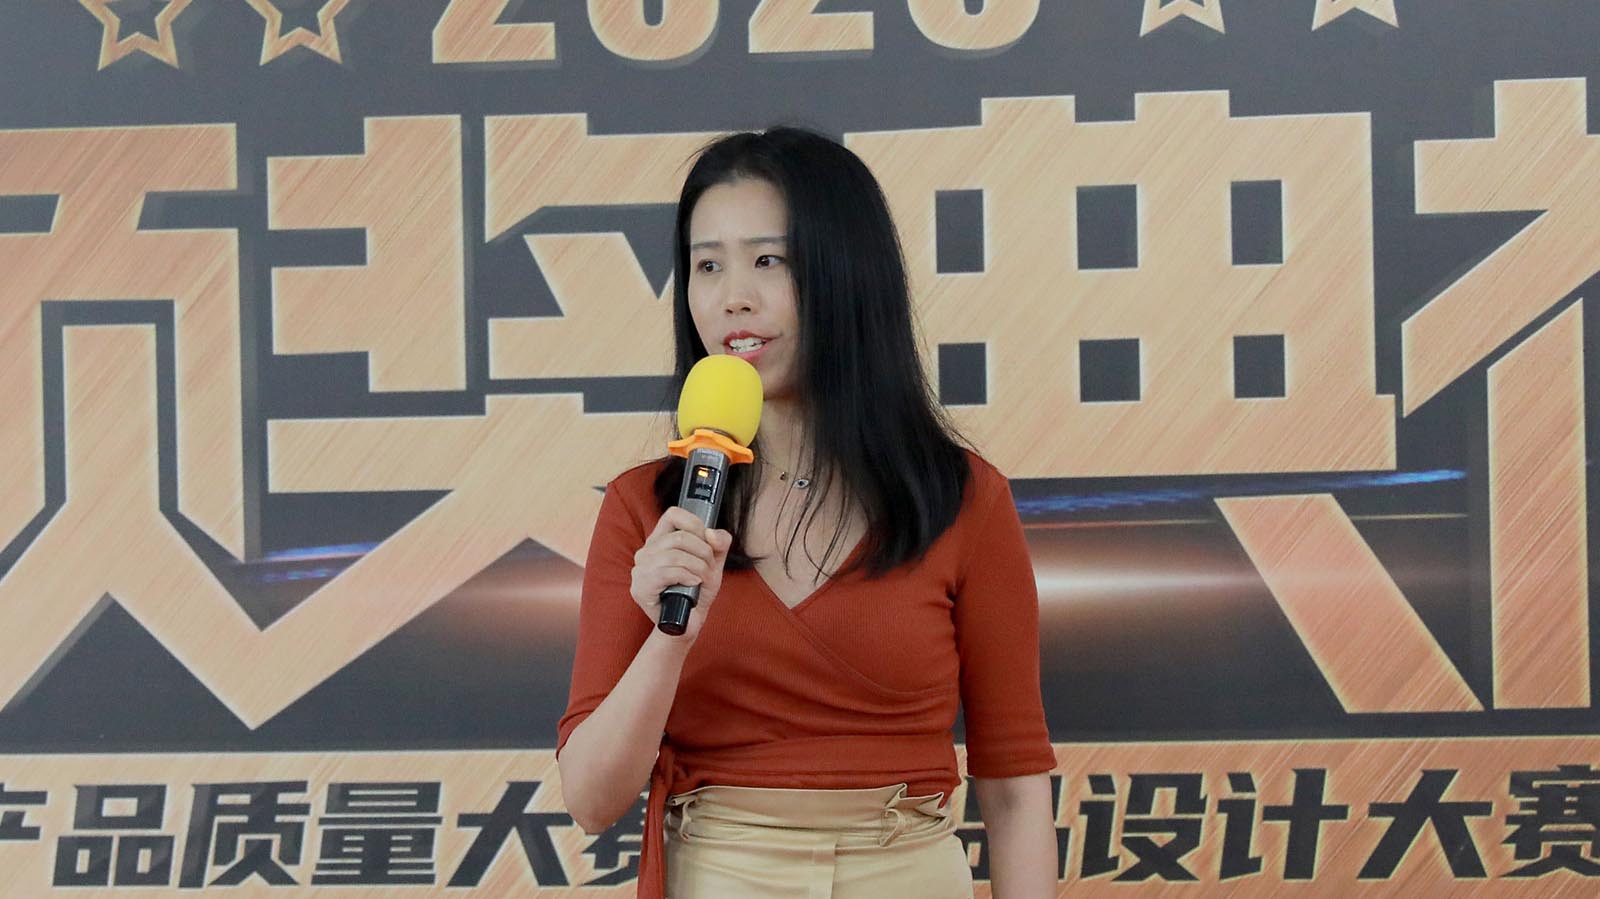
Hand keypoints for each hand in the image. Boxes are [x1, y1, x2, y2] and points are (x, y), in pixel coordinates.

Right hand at [629, 507, 732, 640]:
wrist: (688, 623)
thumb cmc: (696, 592)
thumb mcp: (714, 563)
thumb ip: (720, 544)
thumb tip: (711, 533)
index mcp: (660, 541)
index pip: (673, 514)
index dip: (695, 523)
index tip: (707, 541)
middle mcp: (646, 552)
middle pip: (679, 537)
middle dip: (703, 552)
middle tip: (708, 568)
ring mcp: (640, 569)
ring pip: (675, 554)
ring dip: (698, 566)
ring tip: (702, 578)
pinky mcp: (640, 587)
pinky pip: (668, 572)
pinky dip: (687, 576)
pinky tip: (693, 583)